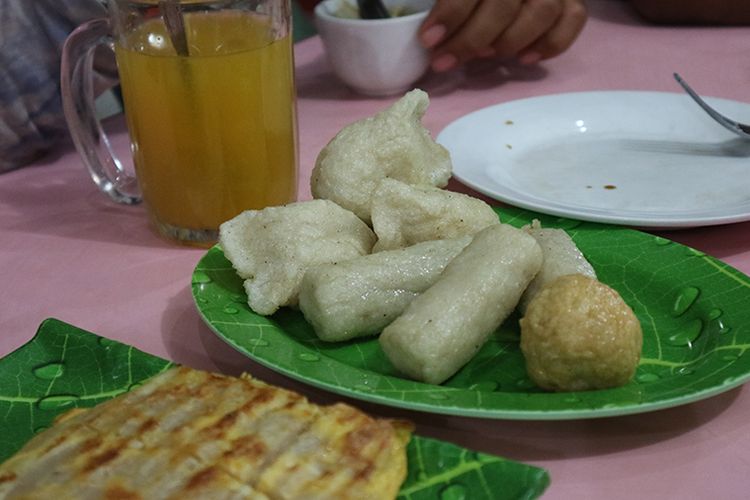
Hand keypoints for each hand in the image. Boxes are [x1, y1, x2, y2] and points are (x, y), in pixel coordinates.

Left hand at [419, 0, 587, 71]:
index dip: (451, 13)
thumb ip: (446, 1)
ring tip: (485, 55)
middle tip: (445, 61)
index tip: (429, 40)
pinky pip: (573, 20)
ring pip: (542, 11)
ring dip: (509, 41)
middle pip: (505, 4)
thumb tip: (429, 33)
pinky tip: (524, 58)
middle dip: (471, 39)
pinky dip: (550, 44)